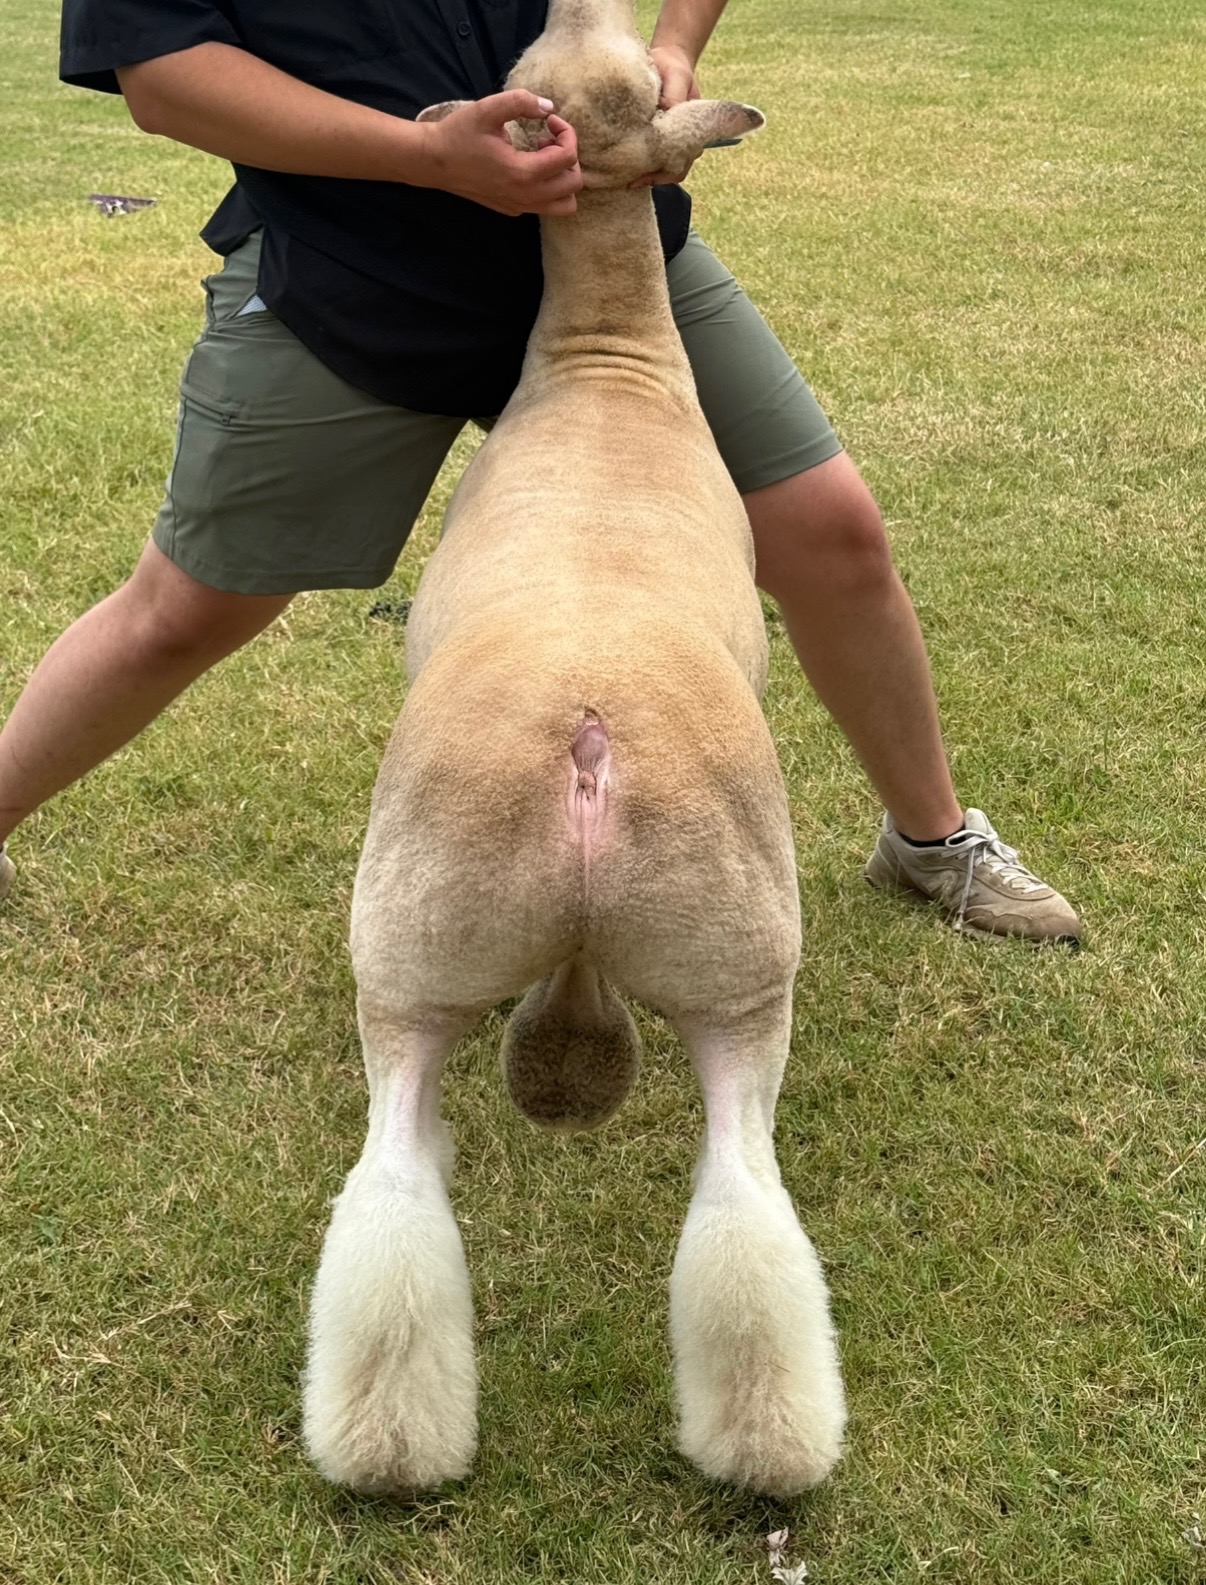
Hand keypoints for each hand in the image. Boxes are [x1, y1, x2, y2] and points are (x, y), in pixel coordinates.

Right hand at [420, 91, 582, 215]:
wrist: (435, 162)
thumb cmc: (460, 134)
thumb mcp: (489, 108)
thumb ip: (522, 102)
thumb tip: (548, 107)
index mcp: (523, 173)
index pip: (569, 157)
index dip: (567, 132)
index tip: (549, 119)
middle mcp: (526, 196)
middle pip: (574, 184)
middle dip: (569, 156)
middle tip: (548, 138)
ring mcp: (520, 207)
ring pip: (565, 204)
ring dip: (562, 177)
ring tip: (542, 156)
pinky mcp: (513, 210)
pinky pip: (545, 206)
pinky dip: (548, 187)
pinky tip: (527, 166)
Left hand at [631, 45, 700, 186]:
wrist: (669, 60)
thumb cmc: (675, 70)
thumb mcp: (678, 77)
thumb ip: (674, 96)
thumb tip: (665, 112)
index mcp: (693, 133)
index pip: (681, 164)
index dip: (664, 174)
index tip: (644, 177)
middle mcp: (683, 141)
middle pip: (670, 172)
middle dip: (650, 178)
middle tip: (629, 181)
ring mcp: (670, 140)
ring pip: (659, 167)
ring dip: (644, 172)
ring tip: (624, 176)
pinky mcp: (657, 135)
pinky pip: (650, 155)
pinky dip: (639, 160)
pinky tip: (623, 162)